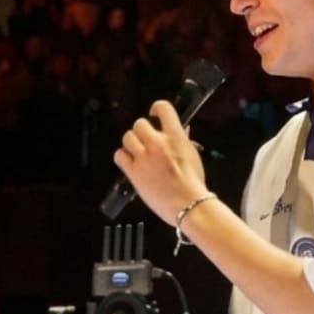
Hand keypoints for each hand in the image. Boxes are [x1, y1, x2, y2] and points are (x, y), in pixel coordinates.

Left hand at [114, 100, 208, 225]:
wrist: (188, 205)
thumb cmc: (193, 184)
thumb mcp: (193, 156)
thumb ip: (184, 140)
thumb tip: (181, 130)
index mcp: (176, 137)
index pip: (163, 108)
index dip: (156, 108)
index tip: (154, 113)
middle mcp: (157, 143)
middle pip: (140, 124)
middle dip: (143, 131)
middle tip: (147, 140)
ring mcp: (144, 157)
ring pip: (127, 137)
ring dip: (132, 142)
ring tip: (138, 151)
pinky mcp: (133, 172)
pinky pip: (119, 155)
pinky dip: (122, 156)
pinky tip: (129, 161)